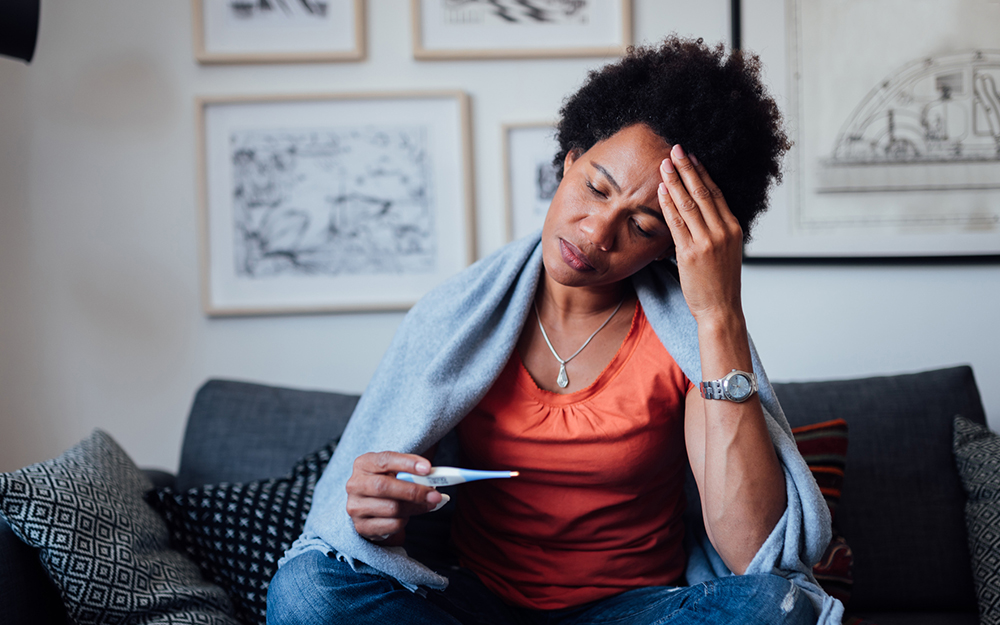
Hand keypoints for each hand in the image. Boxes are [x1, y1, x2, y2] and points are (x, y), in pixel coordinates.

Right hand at [345, 451, 441, 543]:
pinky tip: (408, 515)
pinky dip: (405, 520)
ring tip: (426, 505)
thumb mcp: (394, 471)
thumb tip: (433, 477)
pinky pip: (392, 524)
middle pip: (384, 487)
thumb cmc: (388, 484)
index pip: (385, 460)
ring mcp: (355, 507)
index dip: (407, 463)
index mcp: (363, 464)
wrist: (371, 507)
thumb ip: (410, 472)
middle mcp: (355, 484)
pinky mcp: (361, 526)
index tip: (428, 468)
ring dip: (415, 508)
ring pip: (391, 508)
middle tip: (435, 495)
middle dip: (414, 491)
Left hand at [657, 144, 743, 323]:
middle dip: (687, 169)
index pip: (716, 193)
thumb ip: (716, 232)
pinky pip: (677, 223)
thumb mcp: (726, 253)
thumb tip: (702, 215)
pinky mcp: (690, 253)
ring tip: (664, 164)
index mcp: (733, 229)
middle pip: (703, 192)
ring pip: (689, 204)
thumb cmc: (719, 284)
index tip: (692, 157)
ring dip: (675, 181)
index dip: (702, 173)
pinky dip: (668, 204)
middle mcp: (723, 231)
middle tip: (676, 149)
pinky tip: (661, 191)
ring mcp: (707, 242)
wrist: (720, 310)